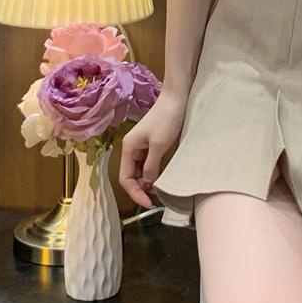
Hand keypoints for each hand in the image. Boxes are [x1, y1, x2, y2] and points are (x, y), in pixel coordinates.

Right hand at [118, 87, 188, 208]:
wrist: (176, 98)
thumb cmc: (166, 120)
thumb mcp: (158, 145)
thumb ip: (150, 167)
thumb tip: (147, 184)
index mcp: (128, 148)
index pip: (125, 178)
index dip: (135, 192)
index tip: (149, 204)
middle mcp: (131, 148)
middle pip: (130, 175)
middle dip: (140, 188)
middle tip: (155, 199)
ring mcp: (140, 145)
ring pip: (139, 170)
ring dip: (146, 181)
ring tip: (158, 191)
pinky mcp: (150, 143)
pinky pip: (147, 163)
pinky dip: (151, 172)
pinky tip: (160, 177)